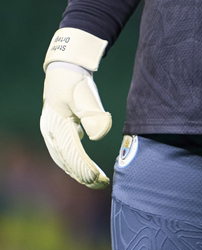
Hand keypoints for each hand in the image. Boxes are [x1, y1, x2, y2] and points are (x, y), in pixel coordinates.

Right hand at [40, 64, 111, 188]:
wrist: (66, 66)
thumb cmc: (75, 80)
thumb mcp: (84, 94)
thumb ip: (92, 115)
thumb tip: (99, 136)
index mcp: (56, 126)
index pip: (72, 154)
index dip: (85, 168)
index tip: (100, 178)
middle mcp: (50, 132)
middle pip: (66, 160)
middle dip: (83, 174)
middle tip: (102, 183)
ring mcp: (52, 131)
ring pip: (64, 158)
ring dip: (78, 171)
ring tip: (95, 180)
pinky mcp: (57, 128)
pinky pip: (65, 151)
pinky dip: (75, 161)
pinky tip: (86, 167)